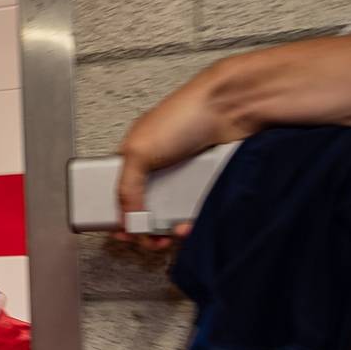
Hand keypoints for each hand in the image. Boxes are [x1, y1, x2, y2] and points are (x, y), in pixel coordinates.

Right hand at [115, 64, 239, 249]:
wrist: (231, 109)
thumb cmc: (185, 114)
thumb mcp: (140, 152)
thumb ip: (126, 188)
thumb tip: (126, 220)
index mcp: (134, 158)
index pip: (119, 194)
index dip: (119, 216)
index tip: (124, 235)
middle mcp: (157, 168)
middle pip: (145, 208)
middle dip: (147, 229)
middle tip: (151, 240)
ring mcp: (182, 177)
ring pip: (172, 213)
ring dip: (172, 228)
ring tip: (175, 232)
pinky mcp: (205, 182)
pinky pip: (196, 209)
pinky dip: (193, 220)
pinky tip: (192, 222)